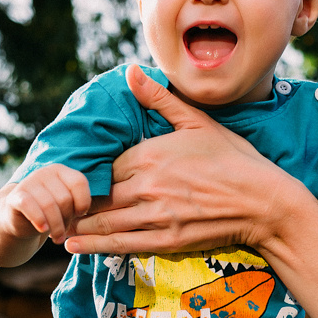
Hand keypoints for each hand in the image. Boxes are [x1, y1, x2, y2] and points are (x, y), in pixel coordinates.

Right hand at [2, 163, 91, 242]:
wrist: (18, 220)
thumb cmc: (50, 214)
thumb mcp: (67, 205)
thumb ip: (80, 202)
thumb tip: (105, 211)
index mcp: (61, 171)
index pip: (79, 182)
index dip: (83, 202)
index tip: (80, 215)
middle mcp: (45, 173)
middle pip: (65, 198)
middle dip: (67, 219)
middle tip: (64, 230)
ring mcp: (29, 183)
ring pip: (50, 205)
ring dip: (56, 226)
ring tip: (58, 238)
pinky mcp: (16, 197)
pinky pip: (30, 207)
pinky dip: (39, 220)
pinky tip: (43, 229)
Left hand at [64, 66, 312, 255]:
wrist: (264, 201)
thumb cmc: (234, 159)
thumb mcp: (197, 122)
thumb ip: (159, 99)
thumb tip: (130, 71)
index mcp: (150, 155)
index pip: (106, 166)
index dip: (89, 174)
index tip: (73, 178)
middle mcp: (147, 186)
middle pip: (99, 195)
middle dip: (76, 202)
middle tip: (52, 206)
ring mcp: (156, 216)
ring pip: (105, 222)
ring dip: (78, 225)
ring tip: (55, 226)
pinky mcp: (166, 240)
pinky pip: (121, 243)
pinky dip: (94, 245)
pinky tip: (74, 245)